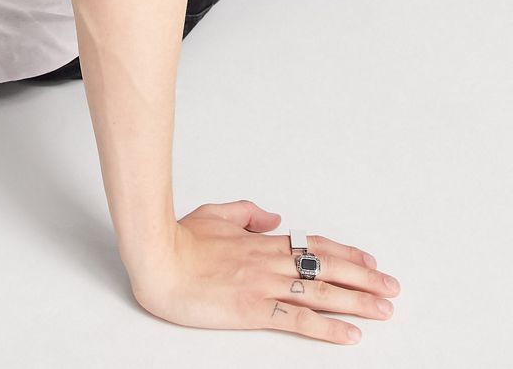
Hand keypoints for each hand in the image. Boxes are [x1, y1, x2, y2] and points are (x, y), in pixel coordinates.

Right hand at [128, 199, 399, 344]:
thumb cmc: (179, 239)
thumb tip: (273, 218)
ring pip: (321, 292)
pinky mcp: (254, 309)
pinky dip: (327, 327)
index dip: (345, 253)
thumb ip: (247, 214)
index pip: (314, 244)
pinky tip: (350, 334)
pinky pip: (298, 319)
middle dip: (365, 278)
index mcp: (261, 241)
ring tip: (384, 309)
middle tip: (392, 287)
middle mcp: (270, 262)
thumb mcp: (215, 213)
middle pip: (327, 267)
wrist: (157, 258)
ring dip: (358, 301)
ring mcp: (264, 285)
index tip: (369, 261)